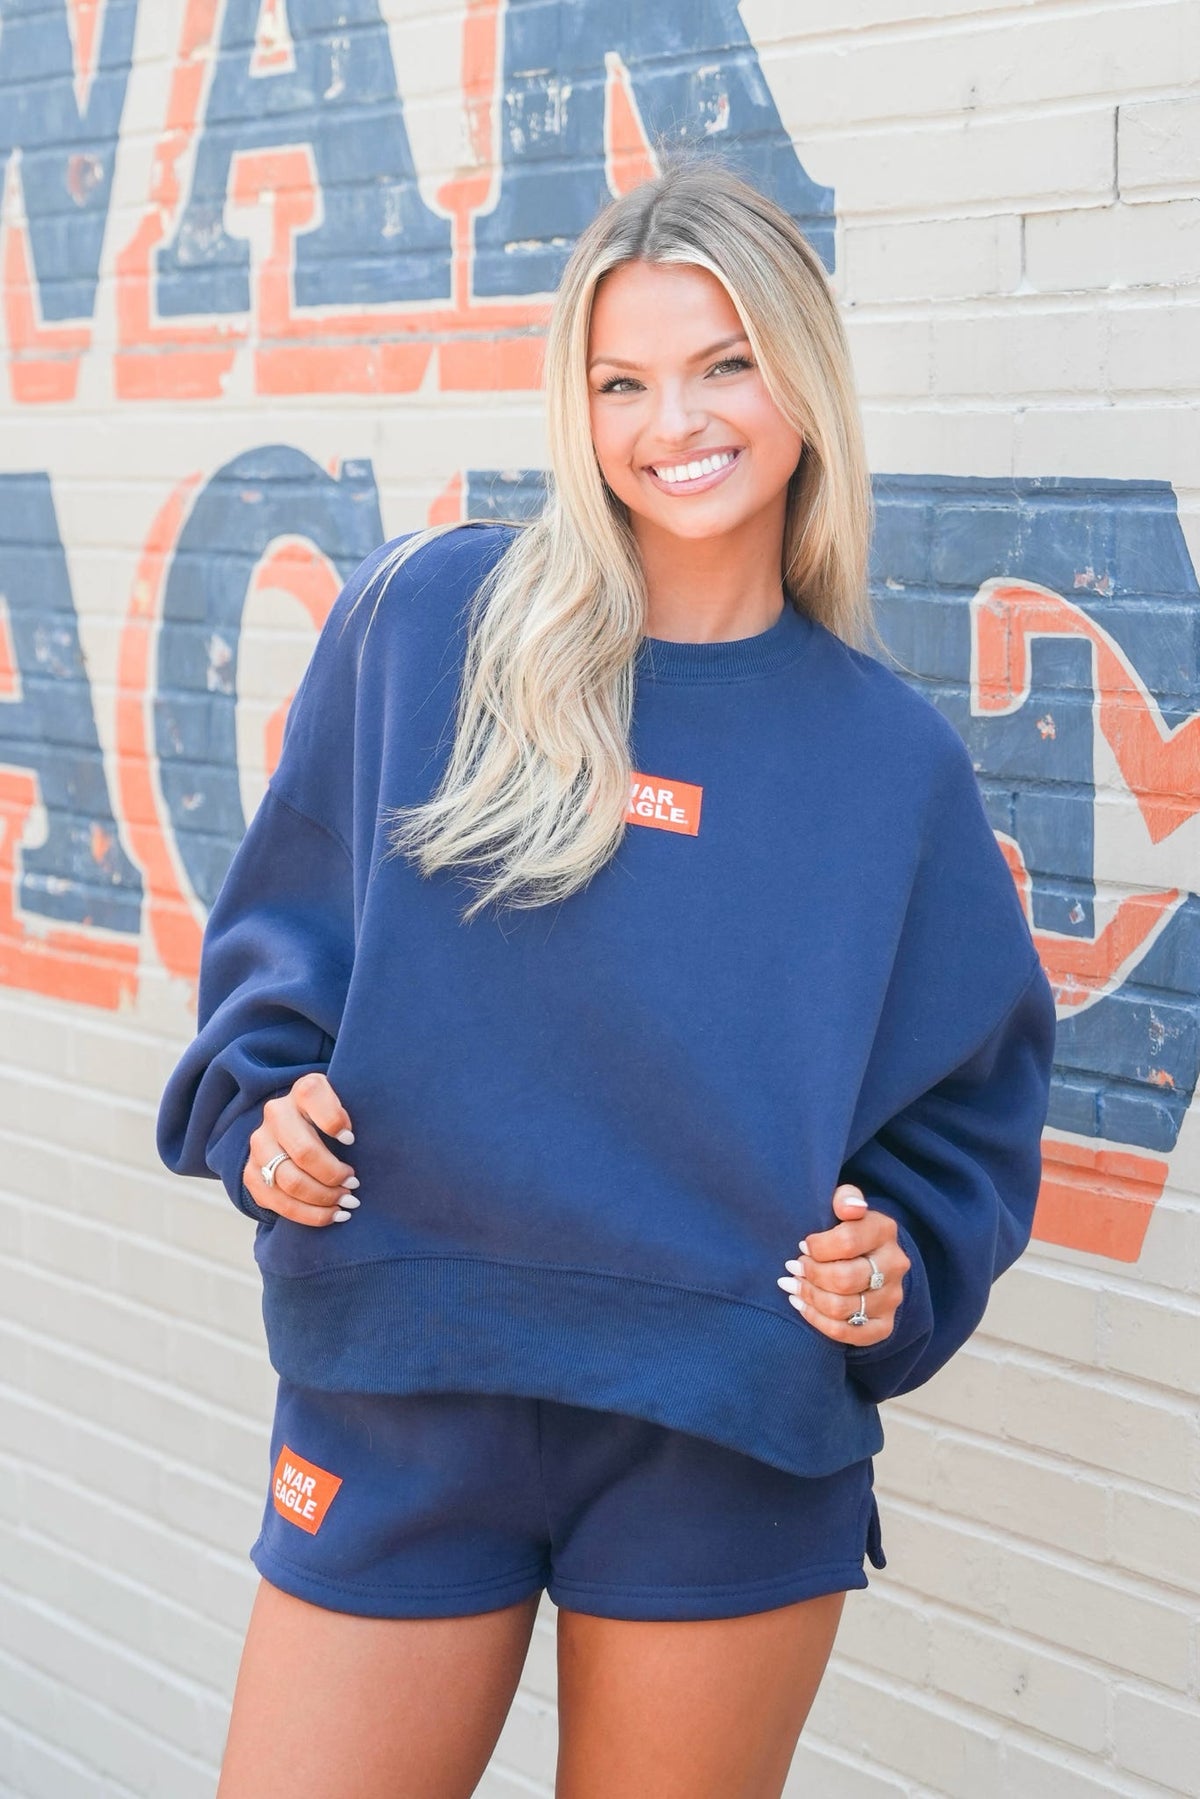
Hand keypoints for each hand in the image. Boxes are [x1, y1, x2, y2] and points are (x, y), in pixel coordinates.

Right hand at [243, 1072, 358, 1225]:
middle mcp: (276, 1113)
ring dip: (323, 1198)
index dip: (334, 1120)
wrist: (298, 1129)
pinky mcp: (251, 1174)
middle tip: (354, 1184)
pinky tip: (331, 1215)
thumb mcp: (350, 1105)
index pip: (313, 1095)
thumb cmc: (337, 1120)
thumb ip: (362, 1112)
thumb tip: (383, 1141)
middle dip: (334, 1174)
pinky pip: (279, 1202)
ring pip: (290, 1181)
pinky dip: (309, 1215)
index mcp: (303, 1091)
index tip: (352, 1140)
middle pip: (304, 1152)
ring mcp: (260, 1144)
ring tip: (347, 1202)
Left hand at [777, 1183, 909, 1345]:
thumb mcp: (844, 1204)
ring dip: (809, 1296)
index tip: (803, 1245)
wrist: (869, 1258)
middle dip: (810, 1274)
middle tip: (794, 1266)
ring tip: (793, 1284)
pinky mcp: (883, 1325)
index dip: (818, 1246)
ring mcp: (891, 1298)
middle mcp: (895, 1265)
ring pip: (841, 1308)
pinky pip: (845, 1333)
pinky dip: (817, 1321)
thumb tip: (850, 1208)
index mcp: (885, 1231)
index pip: (848, 1241)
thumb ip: (845, 1197)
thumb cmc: (846, 1227)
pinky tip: (802, 1305)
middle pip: (844, 1279)